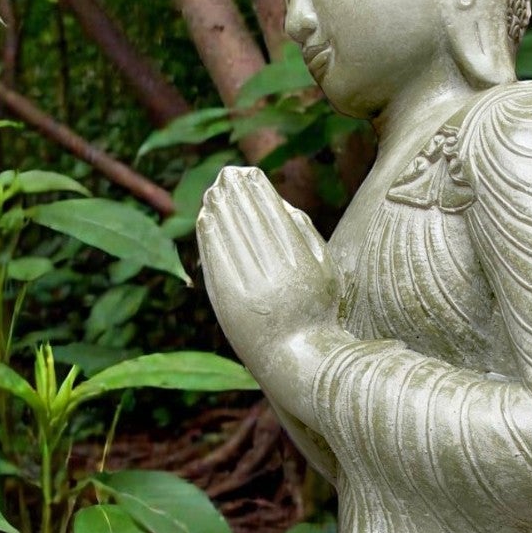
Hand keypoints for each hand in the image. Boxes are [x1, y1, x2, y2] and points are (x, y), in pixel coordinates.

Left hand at [197, 167, 341, 406]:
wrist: (296, 359)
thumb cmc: (316, 312)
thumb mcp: (327, 272)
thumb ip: (307, 236)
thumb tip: (280, 203)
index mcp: (301, 265)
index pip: (272, 216)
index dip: (257, 191)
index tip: (249, 172)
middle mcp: (273, 276)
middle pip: (247, 222)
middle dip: (234, 193)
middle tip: (226, 173)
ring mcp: (247, 290)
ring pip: (227, 238)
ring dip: (218, 209)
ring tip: (213, 191)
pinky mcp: (226, 303)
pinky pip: (213, 259)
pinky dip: (208, 236)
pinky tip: (205, 219)